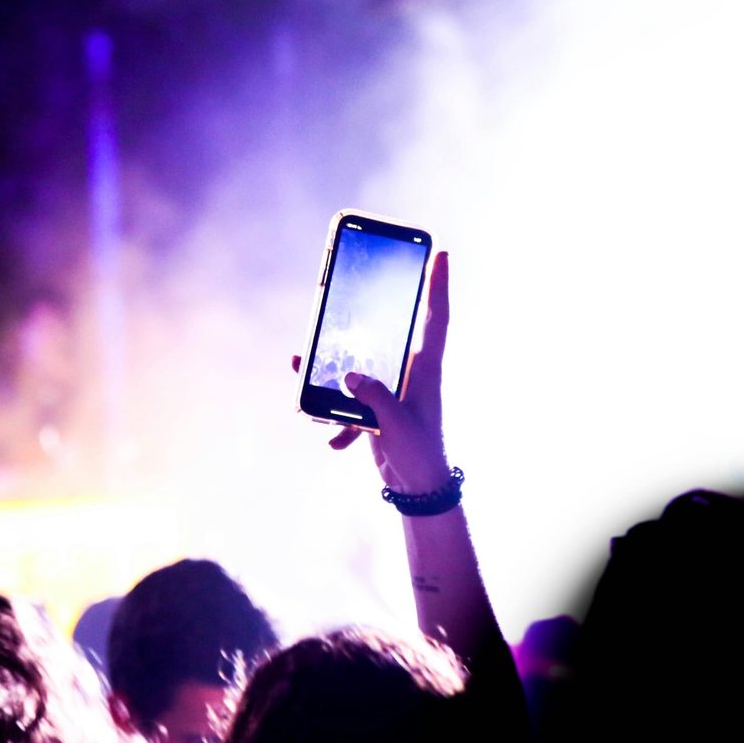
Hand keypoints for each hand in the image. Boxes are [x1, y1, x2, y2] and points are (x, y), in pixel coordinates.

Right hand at [295, 250, 452, 494]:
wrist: (418, 488)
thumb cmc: (419, 453)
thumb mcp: (397, 423)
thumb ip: (374, 397)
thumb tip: (348, 375)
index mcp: (426, 369)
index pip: (435, 318)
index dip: (438, 286)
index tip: (441, 254)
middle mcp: (410, 372)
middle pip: (387, 333)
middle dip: (364, 318)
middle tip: (347, 291)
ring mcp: (391, 389)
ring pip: (357, 365)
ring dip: (331, 368)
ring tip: (302, 362)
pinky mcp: (375, 408)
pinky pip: (347, 400)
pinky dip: (336, 416)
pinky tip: (333, 437)